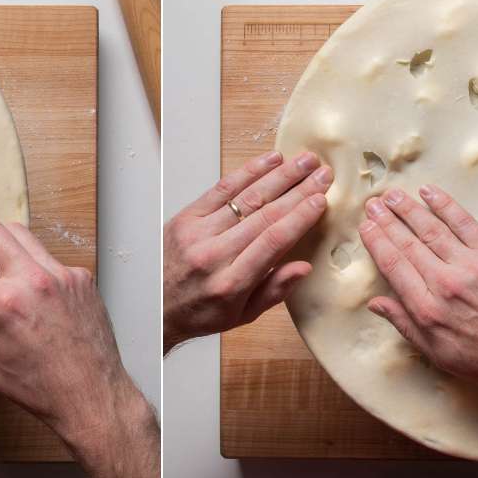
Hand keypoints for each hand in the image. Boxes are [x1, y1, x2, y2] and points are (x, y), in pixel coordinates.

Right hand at [0, 221, 158, 477]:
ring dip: (0, 246)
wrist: (91, 396)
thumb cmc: (40, 389)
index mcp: (6, 303)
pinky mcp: (82, 278)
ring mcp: (63, 275)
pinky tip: (29, 292)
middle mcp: (35, 280)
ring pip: (22, 235)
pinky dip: (31, 266)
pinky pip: (48, 258)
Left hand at [163, 150, 331, 351]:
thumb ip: (274, 291)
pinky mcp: (186, 218)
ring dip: (279, 176)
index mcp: (230, 283)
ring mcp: (197, 233)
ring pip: (246, 197)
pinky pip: (221, 189)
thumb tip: (303, 267)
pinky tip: (270, 161)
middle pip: (264, 215)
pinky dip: (248, 172)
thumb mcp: (242, 315)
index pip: (273, 242)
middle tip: (322, 174)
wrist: (154, 307)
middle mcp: (213, 255)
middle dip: (298, 190)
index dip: (300, 218)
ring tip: (304, 161)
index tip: (320, 201)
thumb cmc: (201, 312)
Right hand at [358, 185, 477, 393]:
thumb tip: (377, 303)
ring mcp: (472, 265)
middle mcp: (446, 283)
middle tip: (373, 203)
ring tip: (392, 195)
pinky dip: (445, 206)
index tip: (366, 227)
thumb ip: (405, 325)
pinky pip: (465, 222)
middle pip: (409, 244)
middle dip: (387, 221)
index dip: (377, 243)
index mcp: (428, 310)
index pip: (394, 266)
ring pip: (433, 229)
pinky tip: (430, 193)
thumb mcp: (438, 354)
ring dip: (409, 209)